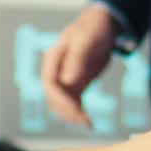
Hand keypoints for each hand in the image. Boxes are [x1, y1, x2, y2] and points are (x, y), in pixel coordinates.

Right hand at [41, 4, 119, 126]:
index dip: (58, 97)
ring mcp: (65, 79)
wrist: (101, 26)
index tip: (73, 107)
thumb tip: (67, 80)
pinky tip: (90, 124)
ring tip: (88, 124)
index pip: (49, 82)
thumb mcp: (86, 40)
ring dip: (72, 115)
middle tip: (83, 119)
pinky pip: (73, 104)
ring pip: (61, 104)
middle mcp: (56, 71)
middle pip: (53, 97)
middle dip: (66, 110)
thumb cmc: (92, 29)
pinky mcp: (76, 85)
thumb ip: (76, 59)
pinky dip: (80, 114)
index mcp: (53, 58)